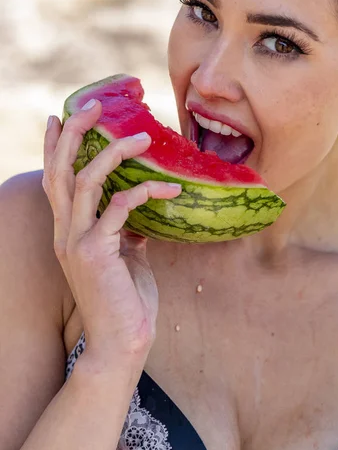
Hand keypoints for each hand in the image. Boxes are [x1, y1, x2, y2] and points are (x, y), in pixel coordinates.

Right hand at [42, 99, 181, 364]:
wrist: (121, 345)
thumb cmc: (125, 303)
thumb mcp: (126, 258)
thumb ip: (127, 231)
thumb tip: (140, 208)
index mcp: (70, 233)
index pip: (56, 181)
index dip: (56, 148)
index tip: (62, 117)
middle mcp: (66, 233)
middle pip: (60, 172)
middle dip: (73, 134)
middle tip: (91, 105)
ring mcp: (77, 242)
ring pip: (85, 182)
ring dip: (113, 153)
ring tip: (142, 136)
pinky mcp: (96, 253)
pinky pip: (120, 208)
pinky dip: (145, 192)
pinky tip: (170, 188)